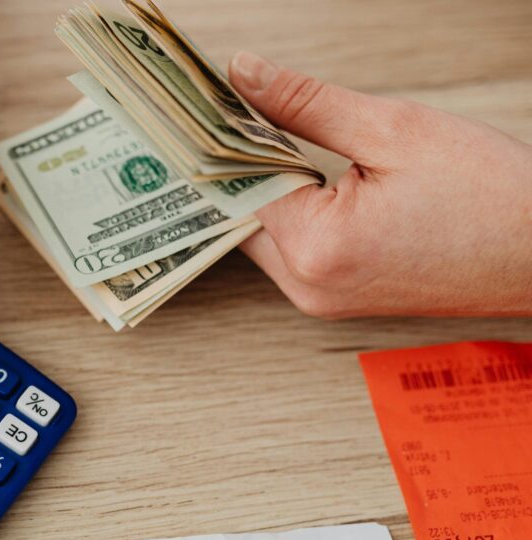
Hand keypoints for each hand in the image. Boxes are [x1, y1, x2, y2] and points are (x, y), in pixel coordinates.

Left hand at [229, 51, 531, 317]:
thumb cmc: (490, 194)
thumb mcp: (393, 129)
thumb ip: (305, 103)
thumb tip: (243, 75)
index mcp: (315, 250)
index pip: (238, 183)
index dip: (226, 135)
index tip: (213, 99)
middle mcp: (307, 287)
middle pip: (242, 213)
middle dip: (242, 160)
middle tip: (234, 108)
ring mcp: (321, 299)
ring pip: (264, 231)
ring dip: (268, 184)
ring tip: (274, 133)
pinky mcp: (337, 298)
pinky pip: (292, 247)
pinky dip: (293, 209)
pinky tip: (305, 172)